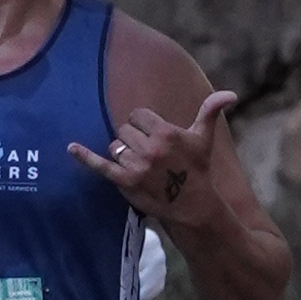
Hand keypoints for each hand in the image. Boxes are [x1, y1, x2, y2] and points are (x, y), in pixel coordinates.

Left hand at [69, 88, 237, 230]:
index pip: (137, 115)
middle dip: (133, 138)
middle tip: (149, 154)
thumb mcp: (203, 138)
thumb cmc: (197, 168)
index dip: (143, 124)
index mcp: (165, 132)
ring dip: (123, 152)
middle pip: (124, 130)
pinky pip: (100, 165)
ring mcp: (135, 165)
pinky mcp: (124, 182)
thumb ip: (210, 111)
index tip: (152, 135)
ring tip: (141, 165)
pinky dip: (84, 157)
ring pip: (116, 146)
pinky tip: (70, 148)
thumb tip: (230, 94)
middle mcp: (149, 148)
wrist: (192, 205)